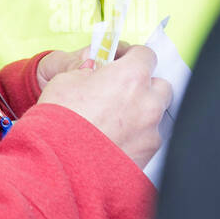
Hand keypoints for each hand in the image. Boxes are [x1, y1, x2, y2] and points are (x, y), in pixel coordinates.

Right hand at [37, 44, 172, 170]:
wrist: (60, 164)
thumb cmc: (60, 120)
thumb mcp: (65, 80)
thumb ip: (87, 72)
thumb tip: (93, 73)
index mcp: (131, 76)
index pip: (146, 54)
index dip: (131, 55)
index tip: (120, 59)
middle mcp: (148, 102)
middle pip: (160, 84)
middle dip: (144, 84)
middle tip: (120, 89)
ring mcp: (151, 132)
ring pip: (156, 114)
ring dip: (142, 111)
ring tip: (116, 119)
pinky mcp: (149, 155)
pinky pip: (149, 138)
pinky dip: (137, 136)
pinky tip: (115, 140)